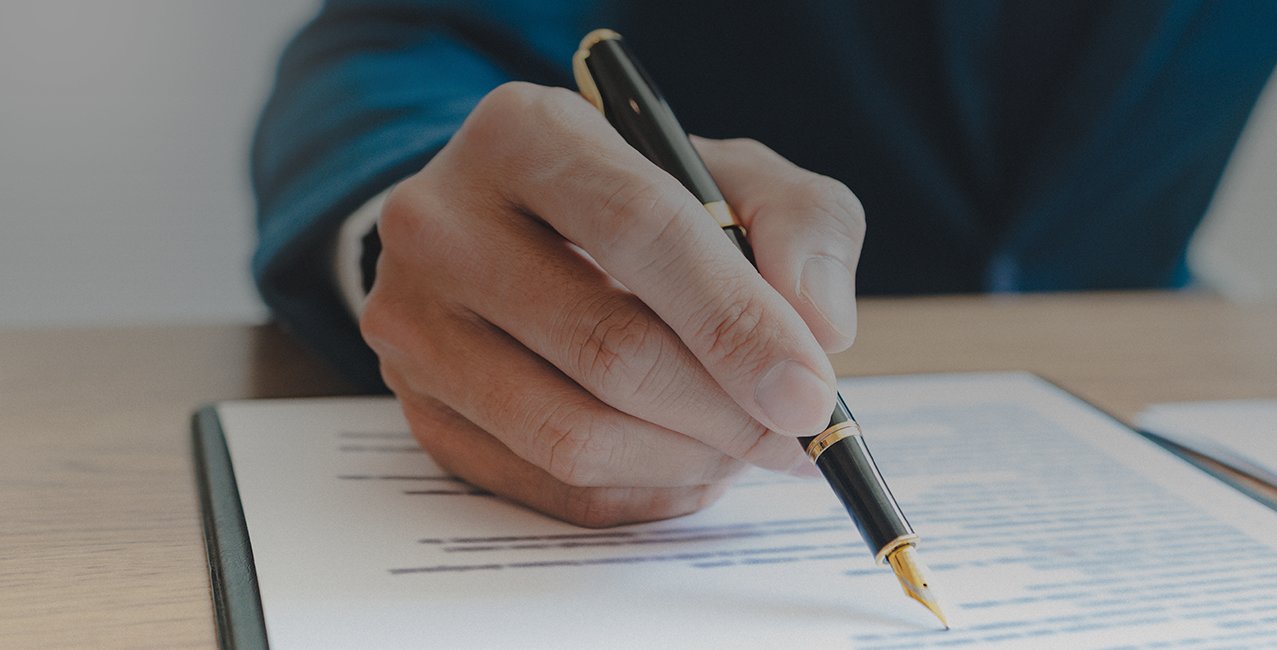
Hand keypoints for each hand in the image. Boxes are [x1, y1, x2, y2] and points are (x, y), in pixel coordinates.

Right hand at [362, 82, 864, 525]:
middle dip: (727, 409)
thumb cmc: (650, 203)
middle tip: (796, 434)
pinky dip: (642, 492)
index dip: (736, 322)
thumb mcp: (740, 178)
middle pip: (608, 346)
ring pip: (573, 433)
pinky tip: (690, 464)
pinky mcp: (420, 411)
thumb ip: (803, 228)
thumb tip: (820, 328)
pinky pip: (548, 485)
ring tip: (746, 445)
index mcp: (526, 133)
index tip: (810, 393)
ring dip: (688, 460)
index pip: (639, 230)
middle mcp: (441, 222)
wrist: (529, 233)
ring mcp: (415, 325)